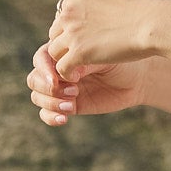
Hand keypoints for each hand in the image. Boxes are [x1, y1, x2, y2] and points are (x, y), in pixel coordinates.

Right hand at [26, 43, 147, 125]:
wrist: (136, 78)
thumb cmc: (120, 59)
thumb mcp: (101, 56)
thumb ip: (81, 62)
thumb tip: (64, 73)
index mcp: (62, 51)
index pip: (41, 59)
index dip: (45, 70)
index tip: (58, 79)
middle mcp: (57, 70)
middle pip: (34, 79)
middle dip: (47, 88)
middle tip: (73, 90)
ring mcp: (61, 89)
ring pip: (37, 96)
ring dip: (50, 102)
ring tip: (71, 104)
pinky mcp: (67, 106)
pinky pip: (46, 114)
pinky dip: (50, 117)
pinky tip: (64, 118)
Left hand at [47, 0, 157, 78]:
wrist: (150, 24)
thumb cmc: (138, 16)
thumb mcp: (108, 4)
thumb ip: (91, 11)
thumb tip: (85, 26)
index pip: (61, 18)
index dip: (71, 32)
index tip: (86, 42)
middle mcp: (69, 11)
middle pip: (55, 34)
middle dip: (66, 46)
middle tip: (81, 58)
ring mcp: (72, 32)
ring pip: (54, 51)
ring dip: (65, 60)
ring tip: (79, 68)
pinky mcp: (78, 51)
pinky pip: (61, 68)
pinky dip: (68, 74)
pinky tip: (79, 77)